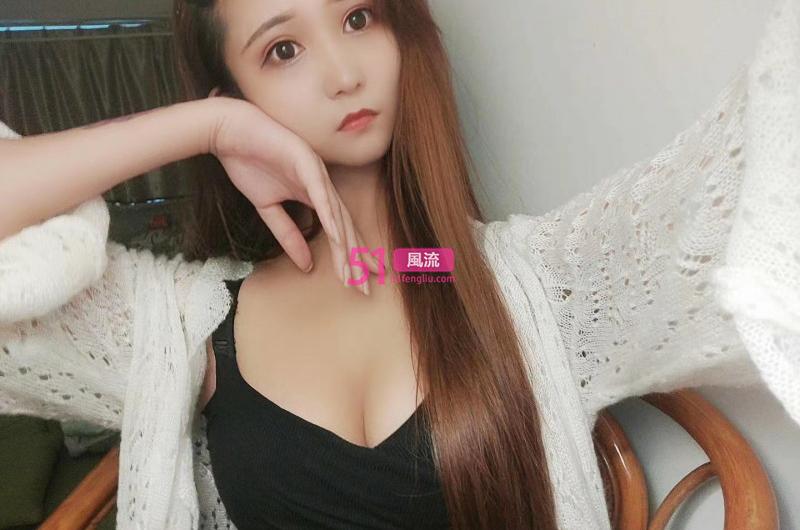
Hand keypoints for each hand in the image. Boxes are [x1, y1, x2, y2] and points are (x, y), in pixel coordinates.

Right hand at [205, 94, 379, 294]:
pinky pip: (320, 193)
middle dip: (356, 258)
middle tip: (365, 286)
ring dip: (345, 244)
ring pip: (336, 215)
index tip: (358, 282)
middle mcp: (322, 185)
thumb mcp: (268, 208)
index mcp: (315, 195)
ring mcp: (316, 172)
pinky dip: (329, 215)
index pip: (339, 231)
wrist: (229, 131)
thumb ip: (288, 234)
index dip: (350, 257)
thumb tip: (306, 265)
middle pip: (345, 227)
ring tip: (352, 270)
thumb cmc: (248, 163)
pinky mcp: (305, 162)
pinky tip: (338, 236)